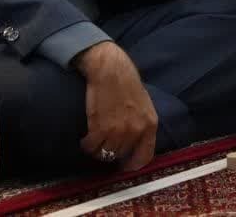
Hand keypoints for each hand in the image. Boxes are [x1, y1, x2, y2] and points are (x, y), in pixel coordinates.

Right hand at [74, 42, 157, 170]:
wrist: (110, 70)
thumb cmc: (126, 83)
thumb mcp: (144, 105)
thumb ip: (141, 124)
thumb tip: (134, 142)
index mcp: (150, 125)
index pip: (145, 156)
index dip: (133, 164)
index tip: (124, 165)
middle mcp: (136, 131)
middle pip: (120, 155)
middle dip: (111, 152)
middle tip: (104, 144)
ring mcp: (118, 131)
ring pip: (104, 154)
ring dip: (97, 149)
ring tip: (93, 140)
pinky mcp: (100, 129)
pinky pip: (91, 147)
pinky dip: (86, 144)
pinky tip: (85, 137)